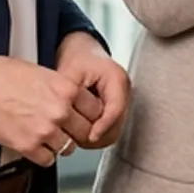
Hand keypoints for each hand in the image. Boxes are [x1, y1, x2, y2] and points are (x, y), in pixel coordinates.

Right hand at [0, 55, 103, 166]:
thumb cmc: (4, 75)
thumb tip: (74, 101)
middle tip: (69, 129)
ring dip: (60, 143)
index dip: (90, 115)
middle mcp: (61, 110)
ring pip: (68, 147)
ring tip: (49, 135)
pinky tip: (36, 144)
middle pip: (86, 131)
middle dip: (78, 131)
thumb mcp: (44, 73)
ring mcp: (45, 130)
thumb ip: (63, 89)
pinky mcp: (28, 146)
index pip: (97, 110)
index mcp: (67, 89)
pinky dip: (44, 155)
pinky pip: (48, 159)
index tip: (85, 117)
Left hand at [55, 31, 131, 148]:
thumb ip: (71, 95)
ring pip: (115, 131)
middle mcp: (124, 92)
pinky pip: (110, 129)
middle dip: (98, 135)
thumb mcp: (71, 74)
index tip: (89, 136)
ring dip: (97, 137)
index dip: (103, 126)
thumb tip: (69, 118)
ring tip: (78, 136)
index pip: (115, 110)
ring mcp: (122, 101)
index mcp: (117, 79)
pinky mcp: (117, 109)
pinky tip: (83, 131)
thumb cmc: (79, 59)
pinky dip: (97, 134)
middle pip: (117, 125)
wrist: (83, 53)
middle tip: (78, 138)